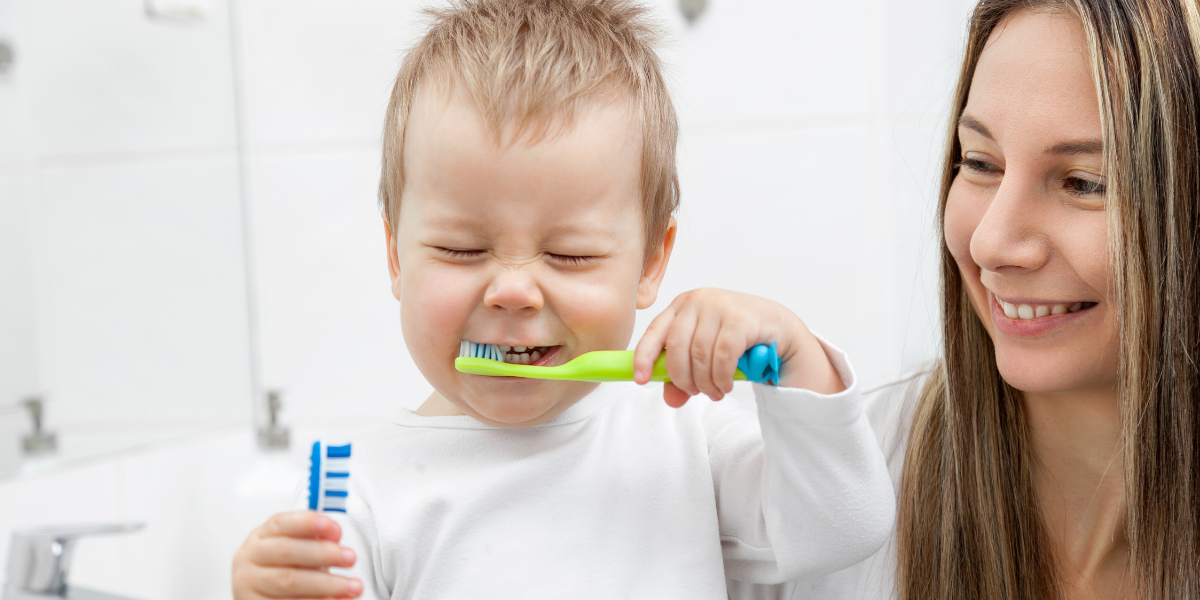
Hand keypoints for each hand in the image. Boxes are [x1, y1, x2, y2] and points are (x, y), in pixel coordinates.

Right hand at [232, 511, 362, 599]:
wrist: (262, 596)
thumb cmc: (285, 568)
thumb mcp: (299, 548)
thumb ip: (316, 539)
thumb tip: (334, 534)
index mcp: (261, 536)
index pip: (282, 523)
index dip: (308, 523)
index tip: (334, 528)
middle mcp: (250, 558)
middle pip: (286, 551)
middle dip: (323, 553)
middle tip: (351, 558)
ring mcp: (249, 584)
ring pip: (289, 581)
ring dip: (326, 584)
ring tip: (353, 586)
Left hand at [633, 288, 844, 406]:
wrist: (777, 328)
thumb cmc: (735, 340)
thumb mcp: (704, 357)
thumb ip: (684, 378)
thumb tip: (671, 399)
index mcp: (681, 306)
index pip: (654, 332)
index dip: (644, 357)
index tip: (640, 379)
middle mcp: (697, 301)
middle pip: (676, 349)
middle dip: (683, 379)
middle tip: (695, 393)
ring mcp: (719, 306)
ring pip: (699, 356)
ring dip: (705, 383)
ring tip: (715, 391)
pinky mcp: (739, 318)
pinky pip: (721, 357)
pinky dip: (721, 377)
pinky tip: (726, 385)